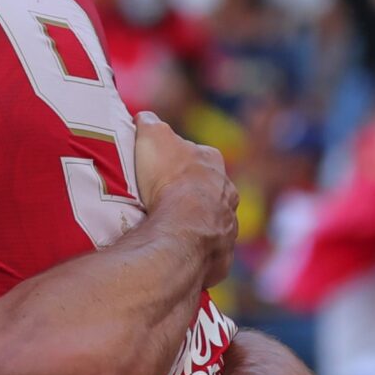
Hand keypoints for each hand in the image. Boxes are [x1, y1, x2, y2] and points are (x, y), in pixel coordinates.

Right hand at [131, 114, 238, 257]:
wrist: (183, 230)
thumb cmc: (169, 179)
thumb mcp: (153, 135)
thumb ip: (151, 123)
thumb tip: (145, 118)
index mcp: (213, 163)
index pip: (198, 155)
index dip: (180, 160)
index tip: (162, 167)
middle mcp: (227, 194)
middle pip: (209, 190)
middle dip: (192, 194)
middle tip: (164, 201)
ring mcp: (228, 227)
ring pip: (212, 221)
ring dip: (196, 224)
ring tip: (168, 230)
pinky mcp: (222, 257)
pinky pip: (207, 252)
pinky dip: (194, 251)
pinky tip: (176, 252)